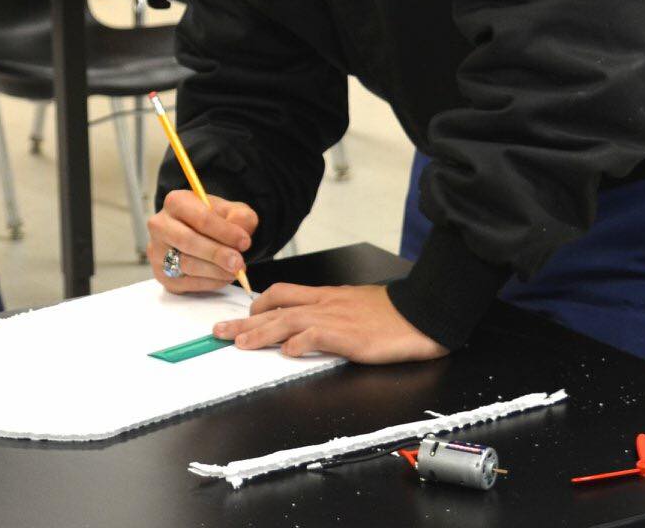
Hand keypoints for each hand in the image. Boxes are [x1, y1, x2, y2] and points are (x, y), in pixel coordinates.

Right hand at [146, 190, 256, 292]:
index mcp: (176, 202)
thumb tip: (241, 234)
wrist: (200, 235)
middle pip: (188, 241)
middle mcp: (160, 225)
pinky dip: (209, 283)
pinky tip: (222, 277)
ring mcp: (157, 251)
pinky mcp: (161, 274)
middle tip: (239, 263)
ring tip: (235, 271)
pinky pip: (186, 283)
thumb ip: (241, 217)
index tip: (245, 242)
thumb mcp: (233, 211)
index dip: (225, 232)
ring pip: (186, 264)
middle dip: (217, 254)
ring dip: (215, 271)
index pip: (201, 218)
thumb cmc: (216, 221)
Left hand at [212, 283, 450, 362]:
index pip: (283, 293)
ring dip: (260, 333)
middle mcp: (326, 303)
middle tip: (220, 333)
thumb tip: (312, 327)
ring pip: (288, 320)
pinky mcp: (350, 335)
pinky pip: (318, 335)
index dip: (259, 304)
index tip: (242, 315)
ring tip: (239, 344)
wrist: (424, 310)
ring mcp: (336, 317)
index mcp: (327, 296)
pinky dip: (300, 342)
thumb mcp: (356, 305)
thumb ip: (333, 311)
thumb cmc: (394, 312)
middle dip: (245, 321)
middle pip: (275, 307)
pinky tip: (286, 352)